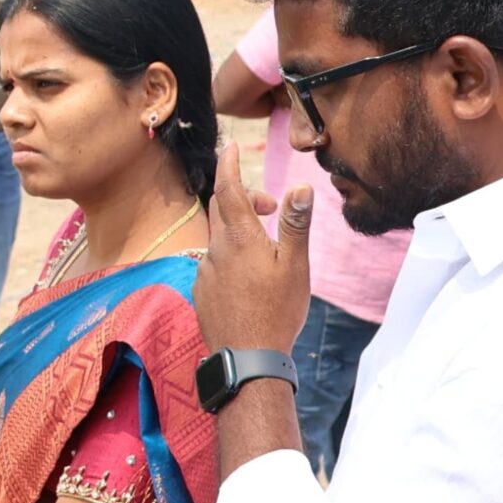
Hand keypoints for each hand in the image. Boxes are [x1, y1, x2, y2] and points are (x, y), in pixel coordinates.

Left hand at [197, 142, 312, 352]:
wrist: (247, 356)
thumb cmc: (277, 310)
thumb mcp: (295, 266)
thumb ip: (294, 225)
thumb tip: (300, 188)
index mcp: (239, 238)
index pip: (228, 189)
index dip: (228, 164)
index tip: (229, 146)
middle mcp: (216, 249)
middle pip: (222, 209)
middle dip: (243, 197)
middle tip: (271, 207)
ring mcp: (205, 270)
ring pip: (219, 237)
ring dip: (239, 230)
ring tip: (266, 247)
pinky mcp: (202, 289)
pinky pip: (214, 261)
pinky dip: (231, 256)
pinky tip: (251, 277)